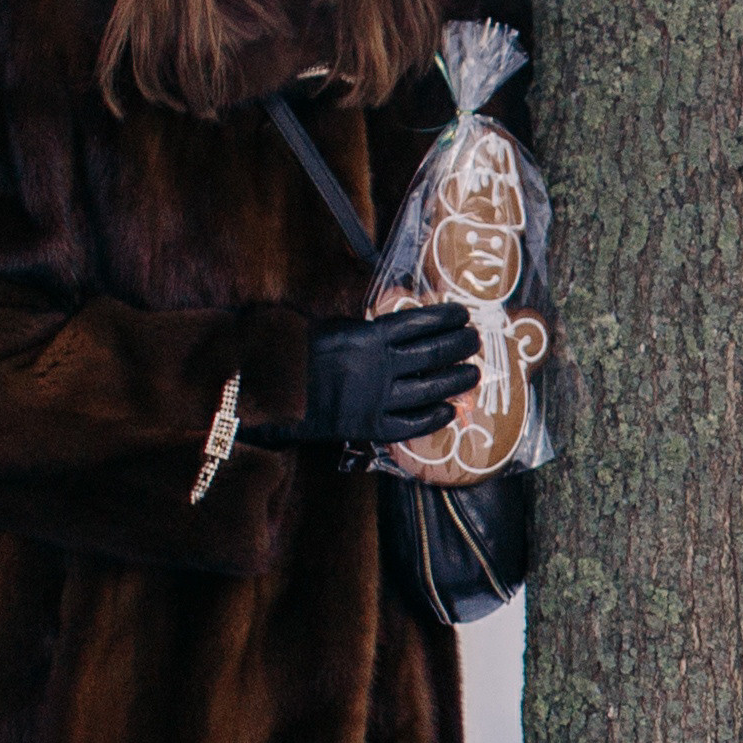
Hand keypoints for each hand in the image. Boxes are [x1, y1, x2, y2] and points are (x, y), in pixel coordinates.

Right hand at [262, 305, 482, 448]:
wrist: (266, 393)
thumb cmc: (295, 354)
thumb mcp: (331, 327)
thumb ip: (364, 329)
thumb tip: (393, 329)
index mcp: (369, 337)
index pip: (419, 324)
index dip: (446, 320)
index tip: (463, 315)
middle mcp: (380, 367)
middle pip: (433, 354)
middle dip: (460, 346)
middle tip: (475, 342)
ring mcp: (377, 399)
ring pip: (429, 389)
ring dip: (456, 381)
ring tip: (473, 374)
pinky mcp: (368, 427)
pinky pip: (409, 425)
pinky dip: (432, 418)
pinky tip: (448, 411)